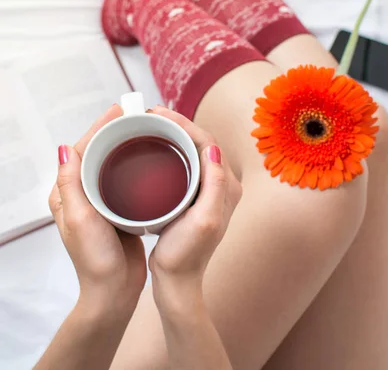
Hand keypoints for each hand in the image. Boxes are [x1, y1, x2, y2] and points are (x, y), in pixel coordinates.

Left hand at [49, 105, 146, 315]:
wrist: (114, 290)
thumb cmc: (94, 260)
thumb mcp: (80, 219)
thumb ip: (71, 184)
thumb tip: (64, 148)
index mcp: (66, 193)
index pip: (80, 150)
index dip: (98, 128)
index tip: (118, 111)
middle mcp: (81, 193)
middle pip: (96, 152)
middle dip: (113, 131)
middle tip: (135, 114)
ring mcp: (100, 200)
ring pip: (111, 162)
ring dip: (125, 144)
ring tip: (144, 128)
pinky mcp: (118, 208)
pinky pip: (125, 177)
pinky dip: (135, 162)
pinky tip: (150, 156)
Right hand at [148, 107, 241, 292]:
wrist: (178, 281)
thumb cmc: (187, 255)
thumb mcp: (203, 221)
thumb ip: (213, 186)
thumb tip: (212, 149)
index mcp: (226, 186)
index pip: (208, 141)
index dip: (183, 122)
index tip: (158, 114)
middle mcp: (223, 184)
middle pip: (202, 141)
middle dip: (178, 123)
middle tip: (151, 114)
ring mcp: (210, 190)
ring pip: (194, 149)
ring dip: (176, 133)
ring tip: (152, 124)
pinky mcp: (197, 195)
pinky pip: (188, 161)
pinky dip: (173, 148)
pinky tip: (156, 147)